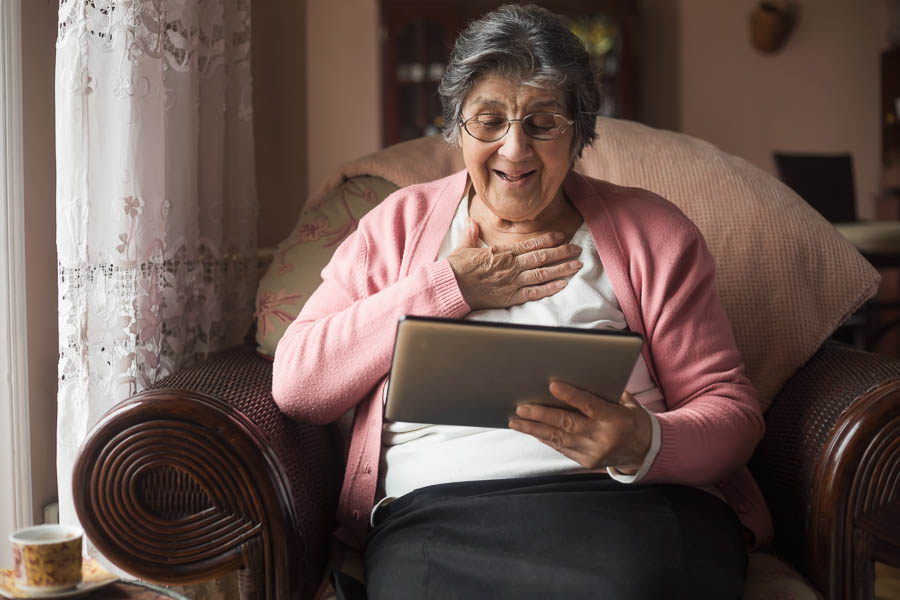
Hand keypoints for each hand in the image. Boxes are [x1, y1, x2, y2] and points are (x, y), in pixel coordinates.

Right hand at [447, 219, 582, 310]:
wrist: (451, 286)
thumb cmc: (456, 268)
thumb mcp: (463, 247)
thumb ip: (471, 233)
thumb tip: (471, 221)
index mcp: (502, 252)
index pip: (530, 244)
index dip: (548, 239)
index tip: (561, 236)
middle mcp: (511, 265)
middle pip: (542, 257)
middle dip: (562, 253)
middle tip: (577, 250)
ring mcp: (513, 281)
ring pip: (543, 273)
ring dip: (562, 269)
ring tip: (577, 265)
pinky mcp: (511, 297)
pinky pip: (534, 292)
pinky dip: (549, 288)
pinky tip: (562, 285)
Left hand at [508, 382, 651, 473]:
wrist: (645, 451)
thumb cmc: (633, 420)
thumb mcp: (628, 403)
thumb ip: (607, 391)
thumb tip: (581, 374)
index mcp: (615, 419)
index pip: (589, 405)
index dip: (570, 395)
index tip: (552, 385)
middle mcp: (602, 437)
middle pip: (567, 424)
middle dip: (541, 415)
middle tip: (521, 407)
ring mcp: (593, 452)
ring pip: (558, 438)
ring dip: (534, 429)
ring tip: (515, 421)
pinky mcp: (586, 461)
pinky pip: (561, 448)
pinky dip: (545, 438)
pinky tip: (531, 430)